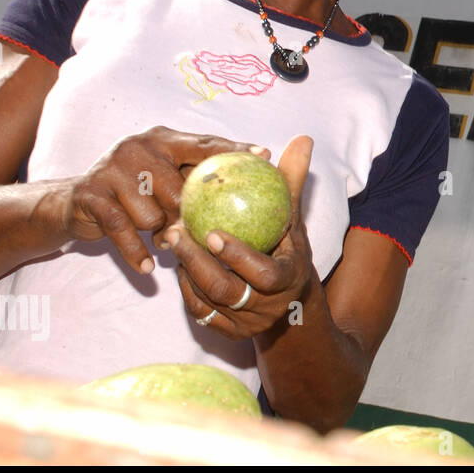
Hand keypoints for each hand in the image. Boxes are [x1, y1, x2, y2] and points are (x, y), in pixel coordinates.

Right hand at [59, 126, 267, 275]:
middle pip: (178, 187)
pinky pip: (123, 229)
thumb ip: (198, 180)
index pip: (204, 143)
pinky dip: (136, 251)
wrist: (72, 205)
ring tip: (161, 240)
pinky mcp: (92, 196)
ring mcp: (111, 169)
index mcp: (163, 140)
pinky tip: (148, 268)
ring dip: (157, 232)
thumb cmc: (134, 195)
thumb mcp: (165, 181)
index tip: (265, 155)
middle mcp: (137, 147)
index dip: (235, 149)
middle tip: (192, 232)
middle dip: (186, 214)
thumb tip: (250, 182)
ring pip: (152, 213)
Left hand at [163, 135, 314, 339]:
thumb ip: (291, 181)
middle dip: (197, 262)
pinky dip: (186, 288)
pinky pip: (201, 312)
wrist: (289, 299)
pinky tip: (178, 263)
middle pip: (227, 290)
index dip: (237, 257)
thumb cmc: (286, 246)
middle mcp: (270, 308)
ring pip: (209, 301)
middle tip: (175, 231)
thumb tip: (302, 139)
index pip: (263, 274)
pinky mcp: (230, 334)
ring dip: (186, 271)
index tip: (212, 232)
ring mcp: (248, 324)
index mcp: (289, 279)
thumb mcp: (292, 216)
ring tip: (171, 240)